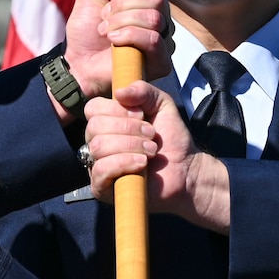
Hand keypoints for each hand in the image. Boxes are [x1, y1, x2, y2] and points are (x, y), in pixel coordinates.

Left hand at [59, 0, 171, 111]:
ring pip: (154, 18)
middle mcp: (161, 20)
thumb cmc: (88, 27)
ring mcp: (164, 41)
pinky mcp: (161, 62)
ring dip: (121, 21)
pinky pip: (154, 40)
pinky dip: (129, 36)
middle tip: (105, 16)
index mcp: (150, 2)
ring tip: (106, 31)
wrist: (77, 61)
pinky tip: (113, 41)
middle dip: (122, 5)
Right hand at [84, 83, 231, 230]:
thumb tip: (120, 92)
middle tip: (151, 136)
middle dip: (128, 129)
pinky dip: (123, 163)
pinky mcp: (102, 187)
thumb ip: (144, 91)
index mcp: (107, 122)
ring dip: (130, 146)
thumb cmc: (171, 139)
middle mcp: (98, 142)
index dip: (116, 109)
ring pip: (99, 147)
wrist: (186, 170)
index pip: (93, 108)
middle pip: (95, 127)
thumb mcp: (162, 105)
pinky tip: (141, 164)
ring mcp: (98, 165)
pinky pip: (100, 170)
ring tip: (151, 151)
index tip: (141, 115)